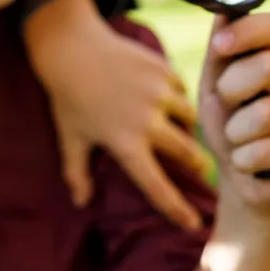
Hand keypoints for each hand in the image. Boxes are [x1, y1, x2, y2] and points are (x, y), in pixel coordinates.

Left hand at [26, 0, 208, 229]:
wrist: (71, 47)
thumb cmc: (68, 97)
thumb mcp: (70, 137)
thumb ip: (76, 172)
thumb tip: (80, 202)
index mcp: (124, 144)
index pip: (155, 185)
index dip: (176, 209)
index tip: (193, 223)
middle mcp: (147, 121)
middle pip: (187, 153)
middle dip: (197, 165)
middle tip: (201, 170)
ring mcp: (158, 93)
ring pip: (189, 118)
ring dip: (188, 127)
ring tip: (183, 130)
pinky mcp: (163, 70)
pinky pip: (182, 90)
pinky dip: (179, 98)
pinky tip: (170, 100)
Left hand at [198, 13, 269, 214]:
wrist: (240, 173)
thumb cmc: (227, 121)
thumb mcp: (214, 83)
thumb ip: (220, 50)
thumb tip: (223, 10)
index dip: (246, 33)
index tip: (218, 48)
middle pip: (268, 67)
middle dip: (231, 91)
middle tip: (228, 106)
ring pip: (264, 114)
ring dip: (235, 132)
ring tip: (239, 139)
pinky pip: (267, 150)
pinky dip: (244, 159)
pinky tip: (249, 161)